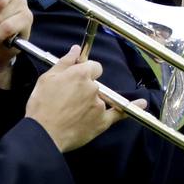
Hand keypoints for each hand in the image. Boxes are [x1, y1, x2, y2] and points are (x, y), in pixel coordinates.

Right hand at [25, 45, 140, 151]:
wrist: (43, 134)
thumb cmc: (41, 107)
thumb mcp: (47, 78)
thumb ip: (64, 62)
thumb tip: (75, 50)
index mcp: (80, 74)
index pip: (93, 66)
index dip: (86, 71)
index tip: (78, 78)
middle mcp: (93, 88)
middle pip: (97, 83)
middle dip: (87, 88)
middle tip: (69, 98)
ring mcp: (100, 105)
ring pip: (102, 97)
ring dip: (93, 101)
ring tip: (73, 112)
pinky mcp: (102, 122)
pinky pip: (120, 113)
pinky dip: (133, 108)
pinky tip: (142, 104)